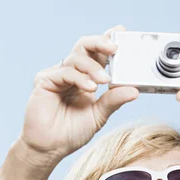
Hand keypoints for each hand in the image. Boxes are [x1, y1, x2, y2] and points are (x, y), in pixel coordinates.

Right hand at [20, 25, 138, 162]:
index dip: (107, 39)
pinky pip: (64, 72)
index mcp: (86, 77)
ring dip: (93, 67)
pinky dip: (79, 78)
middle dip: (101, 42)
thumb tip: (134, 90)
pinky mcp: (44, 81)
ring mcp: (57, 75)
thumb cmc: (72, 132)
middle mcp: (71, 72)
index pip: (97, 53)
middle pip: (84, 46)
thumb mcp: (99, 115)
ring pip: (76, 58)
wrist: (50, 148)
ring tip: (104, 81)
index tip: (121, 31)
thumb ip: (114, 100)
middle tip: (115, 48)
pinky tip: (90, 88)